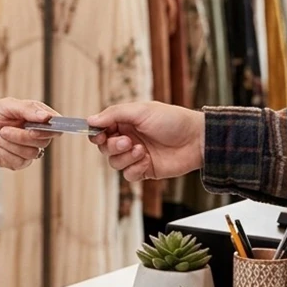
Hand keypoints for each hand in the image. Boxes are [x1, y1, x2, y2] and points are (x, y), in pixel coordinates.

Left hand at [0, 98, 59, 169]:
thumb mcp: (6, 106)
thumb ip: (27, 109)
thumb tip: (46, 116)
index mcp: (36, 116)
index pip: (55, 123)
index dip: (54, 125)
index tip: (45, 123)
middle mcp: (35, 134)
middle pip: (44, 140)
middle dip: (22, 136)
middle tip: (4, 129)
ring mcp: (27, 149)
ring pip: (31, 153)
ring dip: (9, 144)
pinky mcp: (18, 162)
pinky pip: (19, 162)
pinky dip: (4, 152)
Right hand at [87, 102, 204, 181]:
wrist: (196, 140)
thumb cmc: (172, 120)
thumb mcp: (140, 111)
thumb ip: (114, 115)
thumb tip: (90, 120)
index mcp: (126, 121)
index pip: (101, 129)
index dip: (96, 133)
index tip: (100, 134)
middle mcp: (128, 138)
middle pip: (104, 147)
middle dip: (112, 146)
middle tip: (127, 142)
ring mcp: (136, 155)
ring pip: (114, 163)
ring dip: (125, 157)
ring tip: (141, 150)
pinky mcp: (145, 170)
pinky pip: (128, 175)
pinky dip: (134, 169)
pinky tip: (147, 161)